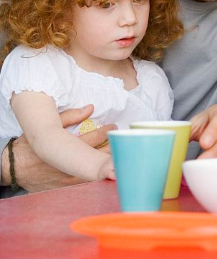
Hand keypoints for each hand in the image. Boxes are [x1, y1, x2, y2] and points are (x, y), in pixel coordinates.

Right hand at [1, 104, 115, 191]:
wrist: (13, 169)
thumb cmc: (29, 147)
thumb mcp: (46, 129)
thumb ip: (70, 116)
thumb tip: (90, 107)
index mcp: (65, 148)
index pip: (92, 138)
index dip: (106, 131)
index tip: (114, 126)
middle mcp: (69, 164)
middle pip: (98, 156)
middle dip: (113, 148)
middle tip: (123, 141)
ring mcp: (68, 179)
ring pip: (95, 171)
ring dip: (108, 162)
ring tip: (119, 155)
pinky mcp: (66, 189)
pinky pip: (86, 184)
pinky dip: (97, 177)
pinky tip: (106, 172)